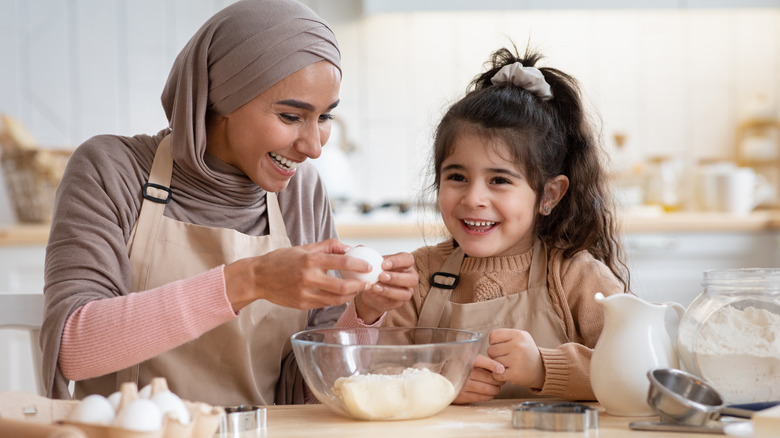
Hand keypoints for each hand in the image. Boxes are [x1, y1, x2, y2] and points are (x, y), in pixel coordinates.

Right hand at [224, 238, 370, 310]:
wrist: (258, 278)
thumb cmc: (281, 260)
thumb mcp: (304, 248)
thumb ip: (327, 246)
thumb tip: (349, 247)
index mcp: (309, 260)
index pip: (341, 261)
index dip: (359, 264)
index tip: (370, 266)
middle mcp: (308, 277)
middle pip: (342, 286)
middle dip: (359, 286)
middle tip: (368, 283)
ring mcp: (305, 293)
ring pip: (336, 299)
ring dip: (350, 296)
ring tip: (357, 290)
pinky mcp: (302, 304)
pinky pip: (325, 304)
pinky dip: (337, 300)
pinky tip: (343, 296)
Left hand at [354, 251, 416, 323]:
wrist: (371, 291)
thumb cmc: (375, 273)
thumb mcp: (372, 263)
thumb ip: (367, 255)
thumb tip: (360, 248)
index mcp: (405, 263)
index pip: (407, 259)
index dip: (397, 261)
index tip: (383, 264)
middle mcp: (410, 277)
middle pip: (412, 278)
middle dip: (396, 277)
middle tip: (381, 276)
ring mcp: (408, 291)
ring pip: (406, 293)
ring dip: (390, 290)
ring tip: (375, 286)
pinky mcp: (401, 302)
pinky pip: (396, 301)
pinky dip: (385, 297)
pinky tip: (374, 292)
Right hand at [452, 354, 504, 403]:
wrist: (440, 380)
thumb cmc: (457, 368)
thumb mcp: (465, 360)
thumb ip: (480, 362)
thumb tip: (499, 367)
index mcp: (464, 360)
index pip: (480, 361)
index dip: (493, 365)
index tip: (501, 369)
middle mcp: (463, 372)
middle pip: (488, 377)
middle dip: (498, 380)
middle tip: (501, 379)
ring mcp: (463, 385)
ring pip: (487, 388)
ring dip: (496, 389)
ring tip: (497, 387)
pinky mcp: (462, 396)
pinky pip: (481, 397)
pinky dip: (489, 396)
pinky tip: (490, 393)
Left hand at [487, 328, 543, 389]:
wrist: (541, 370)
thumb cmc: (525, 352)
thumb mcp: (519, 337)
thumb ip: (504, 336)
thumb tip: (488, 342)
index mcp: (518, 334)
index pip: (493, 336)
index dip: (494, 342)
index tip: (501, 346)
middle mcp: (518, 346)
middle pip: (491, 350)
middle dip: (495, 355)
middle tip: (506, 357)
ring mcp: (516, 360)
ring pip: (493, 362)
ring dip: (497, 365)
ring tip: (508, 364)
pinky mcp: (514, 374)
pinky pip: (496, 374)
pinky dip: (498, 375)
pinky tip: (506, 372)